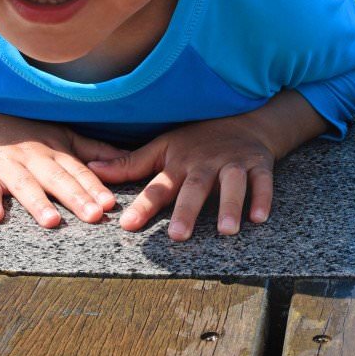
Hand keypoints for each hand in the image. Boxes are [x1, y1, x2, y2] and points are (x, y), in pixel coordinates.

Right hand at [0, 96, 124, 228]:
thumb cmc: (26, 133)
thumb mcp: (62, 136)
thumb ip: (94, 151)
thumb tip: (130, 160)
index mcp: (55, 151)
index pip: (79, 171)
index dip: (94, 187)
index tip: (110, 204)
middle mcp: (33, 157)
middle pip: (56, 179)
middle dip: (75, 197)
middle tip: (93, 216)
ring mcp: (6, 164)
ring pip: (24, 185)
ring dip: (37, 203)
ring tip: (52, 221)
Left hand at [88, 93, 326, 238]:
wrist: (245, 120)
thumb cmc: (198, 139)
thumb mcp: (164, 146)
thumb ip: (131, 164)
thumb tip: (91, 169)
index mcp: (179, 162)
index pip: (158, 186)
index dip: (143, 205)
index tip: (128, 226)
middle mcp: (205, 163)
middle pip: (195, 187)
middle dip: (187, 210)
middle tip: (178, 235)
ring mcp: (234, 164)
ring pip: (233, 184)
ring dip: (230, 205)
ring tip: (227, 231)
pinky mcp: (259, 165)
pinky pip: (263, 182)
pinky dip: (262, 198)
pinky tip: (259, 218)